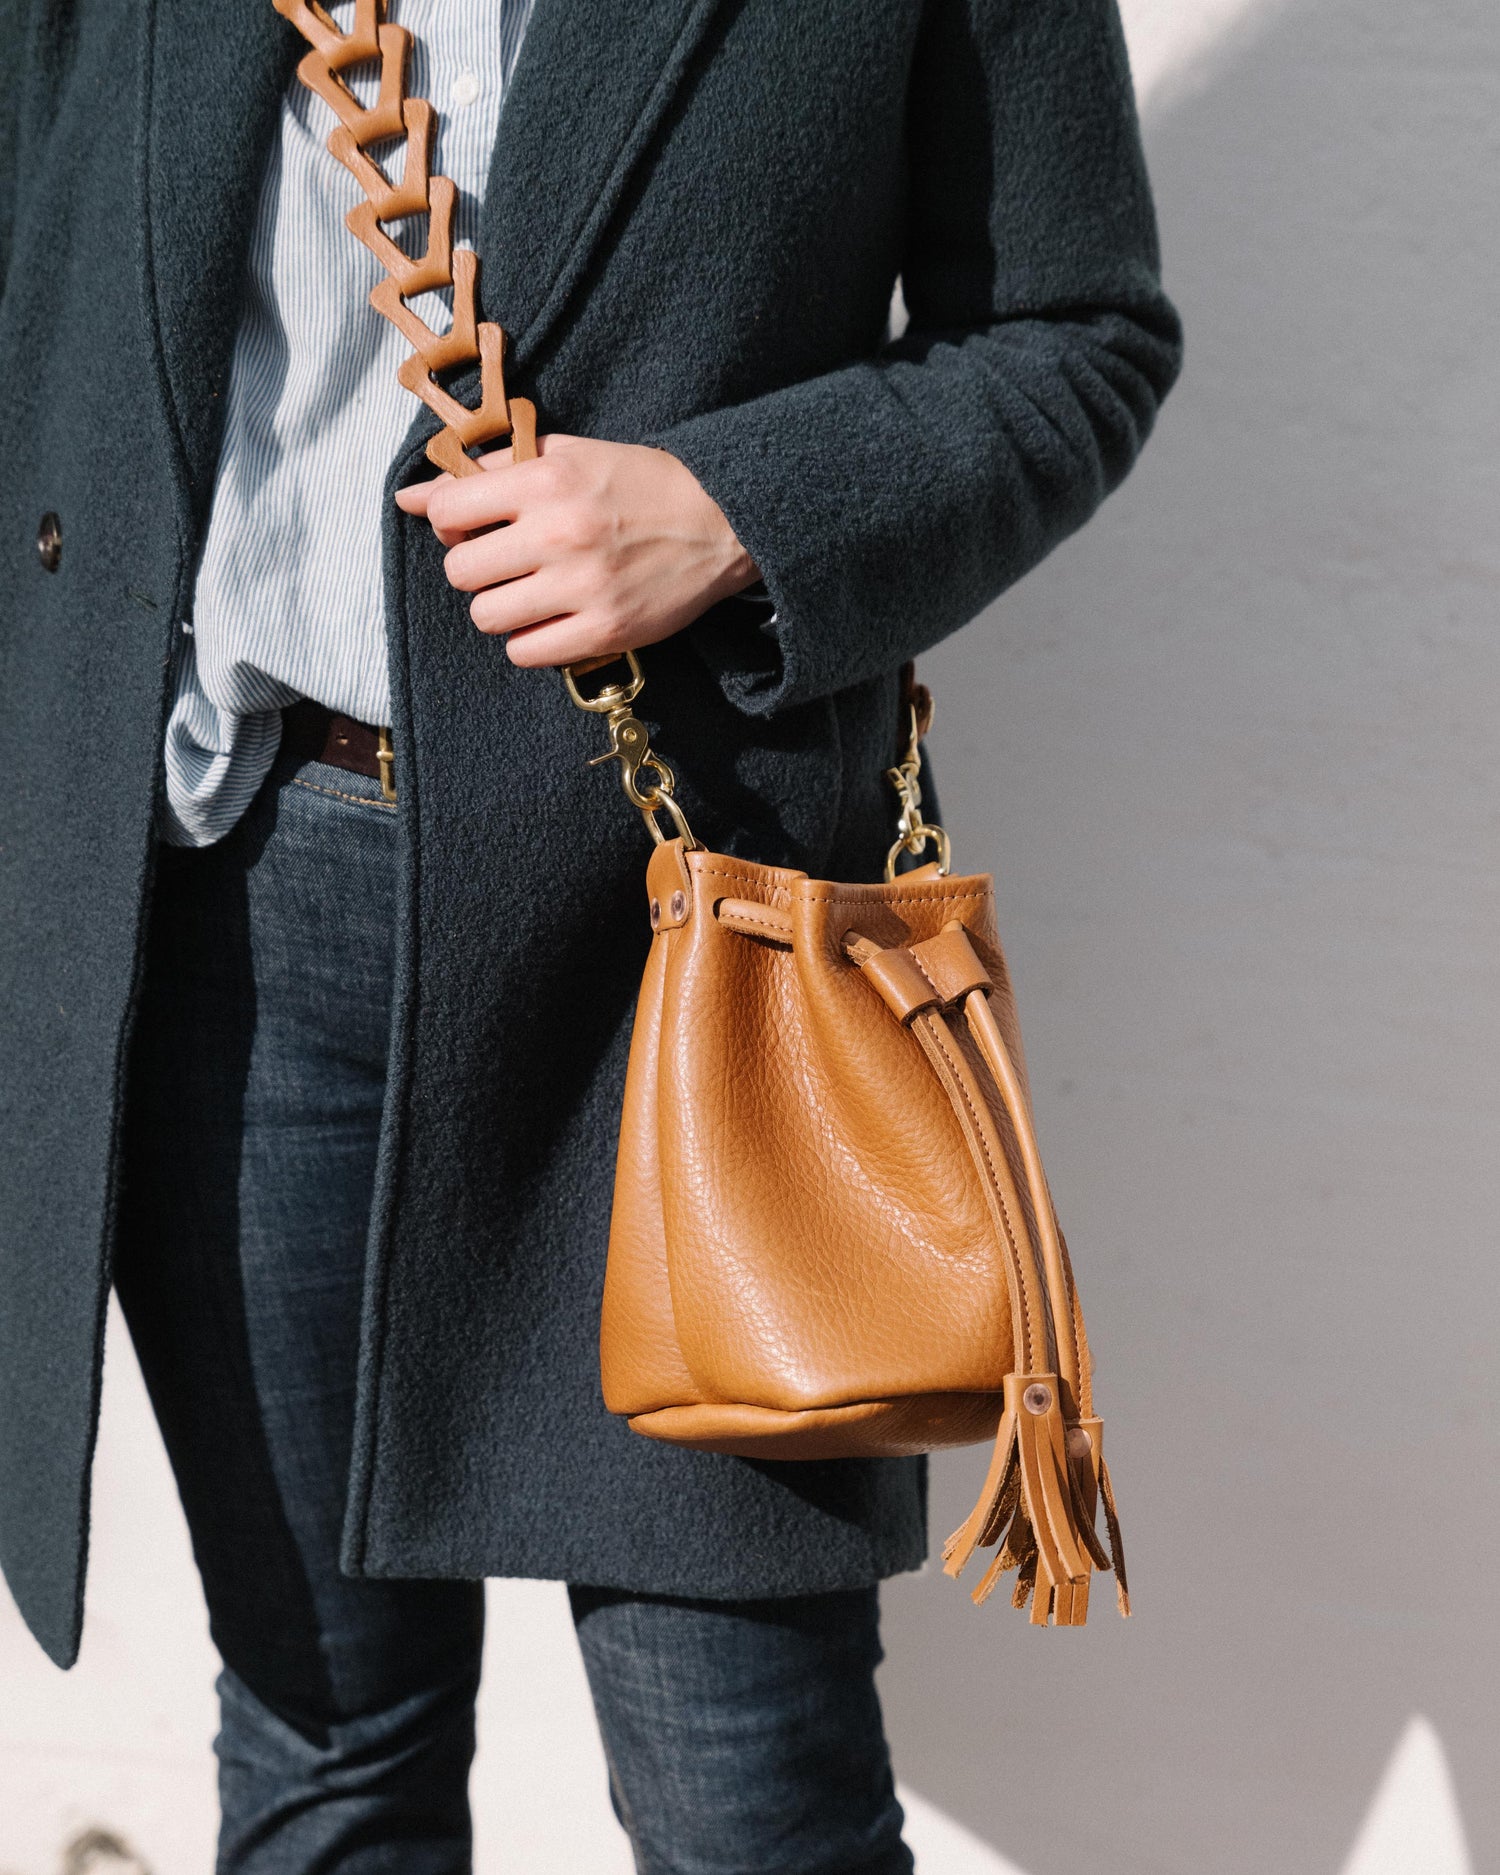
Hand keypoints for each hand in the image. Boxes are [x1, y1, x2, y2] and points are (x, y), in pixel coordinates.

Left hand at [394, 433, 760, 667]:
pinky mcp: (605, 630)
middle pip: (460, 573)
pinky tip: (553, 619)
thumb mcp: (565, 456)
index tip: (474, 528)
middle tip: (506, 564)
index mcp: (545, 481)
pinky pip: (526, 653)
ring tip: (531, 594)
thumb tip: (410, 497)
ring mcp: (582, 587)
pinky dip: (531, 641)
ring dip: (501, 608)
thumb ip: (488, 472)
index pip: (448, 513)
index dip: (451, 525)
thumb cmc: (637, 484)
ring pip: (487, 617)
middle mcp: (559, 534)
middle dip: (476, 570)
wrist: (719, 520)